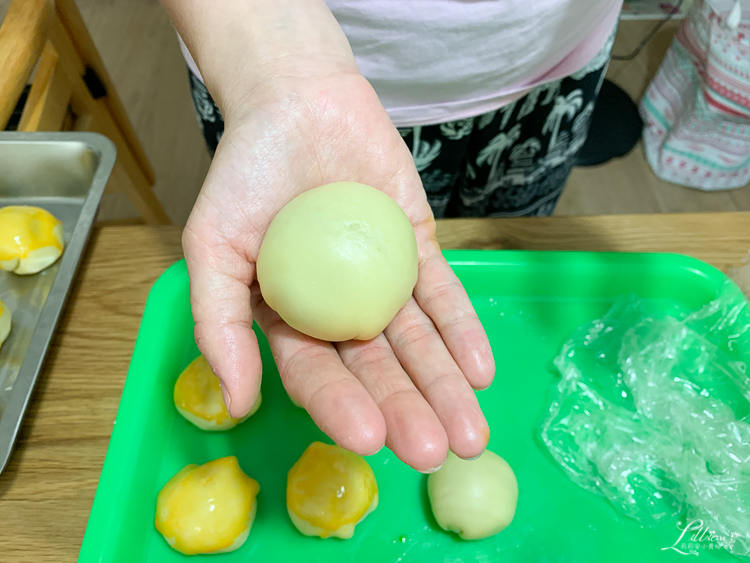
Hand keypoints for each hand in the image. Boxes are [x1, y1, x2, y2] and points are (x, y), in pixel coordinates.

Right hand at [183, 73, 493, 472]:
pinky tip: (479, 370)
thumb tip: (237, 403)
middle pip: (377, 369)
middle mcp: (340, 310)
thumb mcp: (212, 248)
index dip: (340, 406)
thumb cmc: (246, 174)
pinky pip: (442, 294)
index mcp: (290, 319)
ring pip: (417, 342)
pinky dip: (462, 329)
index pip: (317, 374)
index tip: (368, 438)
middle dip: (406, 411)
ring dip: (445, 386)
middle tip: (433, 451)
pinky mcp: (417, 250)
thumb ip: (219, 324)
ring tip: (469, 433)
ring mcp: (383, 282)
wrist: (296, 102)